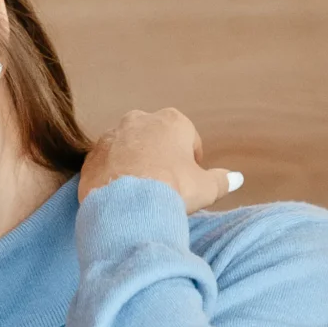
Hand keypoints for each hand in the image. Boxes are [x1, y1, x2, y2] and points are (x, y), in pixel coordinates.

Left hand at [76, 107, 239, 212]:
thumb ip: (222, 180)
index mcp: (172, 121)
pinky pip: (106, 164)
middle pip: (154, 139)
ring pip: (127, 149)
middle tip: (163, 185)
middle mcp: (139, 120)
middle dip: (159, 157)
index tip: (188, 179)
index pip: (187, 138)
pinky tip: (119, 195)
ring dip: (134, 164)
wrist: (126, 206)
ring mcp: (111, 136)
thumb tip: (237, 178)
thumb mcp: (206, 188)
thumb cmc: (173, 190)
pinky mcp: (91, 156)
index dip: (190, 160)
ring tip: (139, 192)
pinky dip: (112, 175)